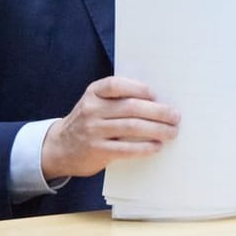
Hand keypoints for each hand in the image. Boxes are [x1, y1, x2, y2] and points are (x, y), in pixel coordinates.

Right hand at [40, 77, 178, 179]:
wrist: (59, 148)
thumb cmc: (89, 122)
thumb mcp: (96, 104)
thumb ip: (118, 99)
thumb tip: (159, 101)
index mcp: (94, 93)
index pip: (116, 85)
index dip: (139, 89)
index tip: (156, 95)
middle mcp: (92, 109)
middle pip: (131, 107)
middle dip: (158, 112)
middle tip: (176, 117)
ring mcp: (93, 130)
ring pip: (132, 127)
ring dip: (157, 130)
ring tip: (172, 132)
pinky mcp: (96, 150)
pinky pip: (126, 149)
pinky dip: (145, 147)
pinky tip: (157, 146)